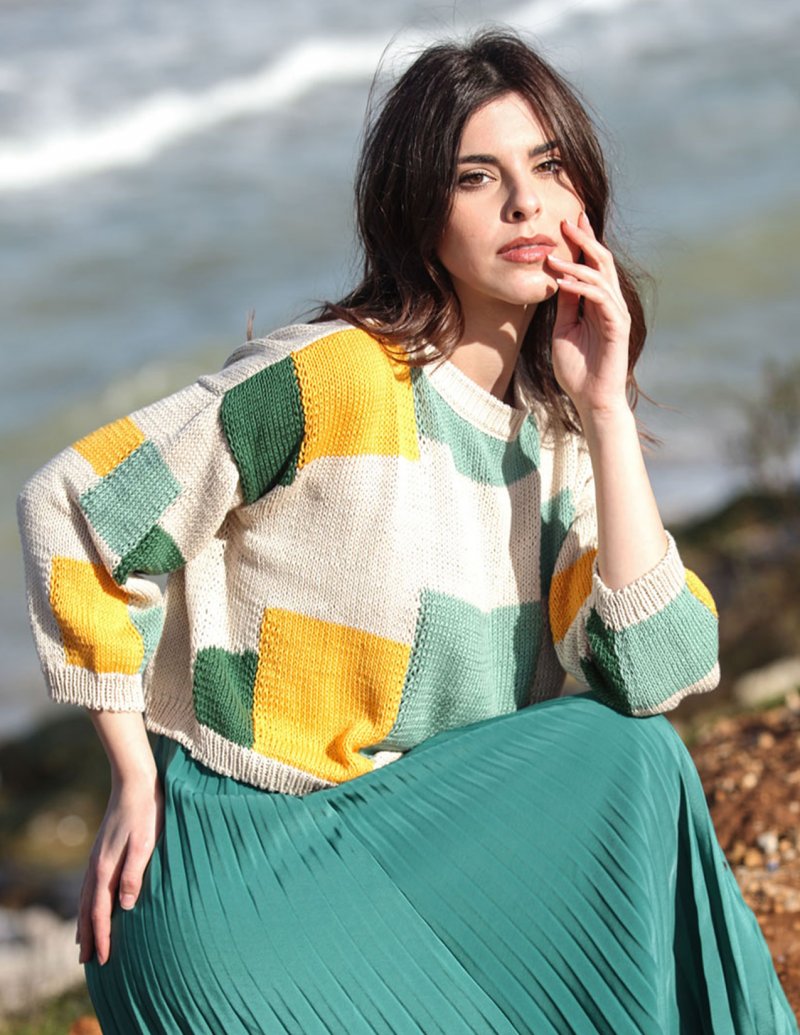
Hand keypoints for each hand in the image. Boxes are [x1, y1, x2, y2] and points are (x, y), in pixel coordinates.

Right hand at [77, 770, 162, 964]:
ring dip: (85, 922)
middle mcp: (96, 866)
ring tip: (84, 942)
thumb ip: (134, 875)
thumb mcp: (145, 844)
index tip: (103, 959)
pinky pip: (91, 886)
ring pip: (86, 898)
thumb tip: (123, 908)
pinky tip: (94, 904)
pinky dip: (88, 903)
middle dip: (88, 936)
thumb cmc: (146, 812)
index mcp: (105, 868)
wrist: (136, 782)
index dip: (101, 937)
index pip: (99, 912)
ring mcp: (97, 858)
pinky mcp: (103, 851)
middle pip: (87, 910)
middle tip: (87, 962)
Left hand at [546, 211, 631, 419]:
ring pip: (601, 277)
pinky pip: (599, 299)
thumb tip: (558, 278)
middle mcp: (610, 303)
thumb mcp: (563, 328)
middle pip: (601, 262)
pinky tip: (563, 283)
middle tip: (566, 221)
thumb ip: (565, 304)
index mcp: (597, 302)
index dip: (583, 242)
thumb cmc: (577, 369)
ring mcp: (616, 313)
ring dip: (576, 264)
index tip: (568, 221)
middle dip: (584, 240)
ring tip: (553, 257)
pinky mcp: (617, 326)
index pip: (593, 264)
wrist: (590, 398)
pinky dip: (581, 288)